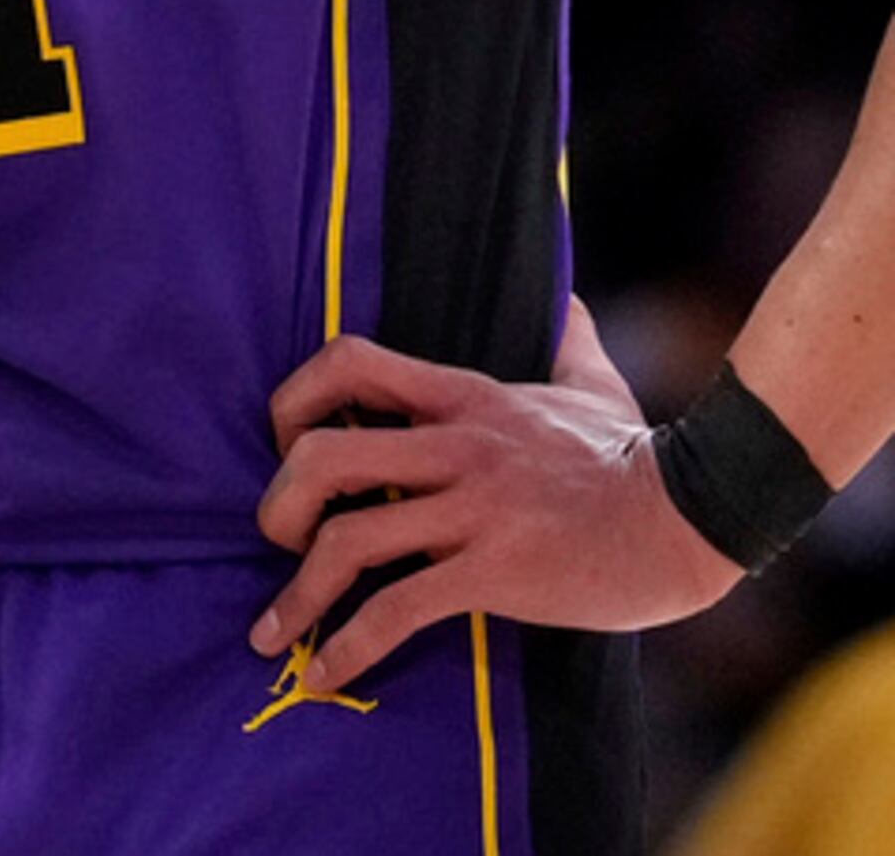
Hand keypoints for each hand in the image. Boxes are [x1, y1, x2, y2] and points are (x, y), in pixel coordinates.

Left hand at [250, 332, 738, 690]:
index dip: (294, 399)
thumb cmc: (638, 455)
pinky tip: (325, 675)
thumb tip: (566, 298)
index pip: (346, 362)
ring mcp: (473, 510)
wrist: (699, 518)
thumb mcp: (592, 382)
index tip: (284, 443)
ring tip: (275, 629)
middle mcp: (455, 446)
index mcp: (463, 395)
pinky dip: (349, 645)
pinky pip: (398, 609)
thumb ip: (565, 339)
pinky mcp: (496, 572)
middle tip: (277, 536)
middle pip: (320, 454)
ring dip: (297, 590)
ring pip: (347, 539)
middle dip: (278, 501)